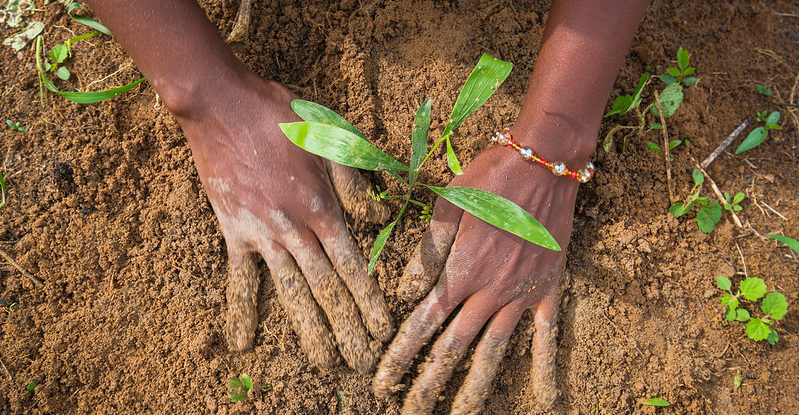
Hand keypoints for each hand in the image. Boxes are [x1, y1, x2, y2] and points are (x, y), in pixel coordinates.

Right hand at [176, 72, 392, 371]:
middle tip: (360, 358)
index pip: (353, 264)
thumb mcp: (333, 135)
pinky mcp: (233, 231)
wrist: (222, 104)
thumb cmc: (281, 114)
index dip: (368, 299)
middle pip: (326, 287)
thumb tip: (380, 217)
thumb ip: (357, 179)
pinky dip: (240, 310)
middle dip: (346, 325)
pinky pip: (238, 277)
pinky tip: (242, 341)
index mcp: (323, 208)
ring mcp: (262, 234)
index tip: (382, 328)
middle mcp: (295, 229)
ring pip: (290, 290)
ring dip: (307, 328)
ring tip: (320, 360)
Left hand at [373, 143, 580, 411]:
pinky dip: (546, 368)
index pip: (422, 323)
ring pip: (495, 351)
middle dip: (430, 384)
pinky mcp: (549, 289)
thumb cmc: (490, 177)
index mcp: (460, 271)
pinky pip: (548, 336)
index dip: (400, 355)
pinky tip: (546, 400)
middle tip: (410, 412)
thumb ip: (427, 251)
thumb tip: (405, 292)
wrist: (543, 162)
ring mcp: (522, 295)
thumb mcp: (447, 206)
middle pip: (454, 348)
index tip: (382, 382)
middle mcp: (489, 291)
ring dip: (476, 389)